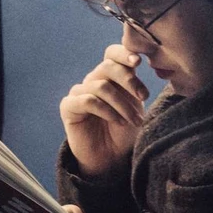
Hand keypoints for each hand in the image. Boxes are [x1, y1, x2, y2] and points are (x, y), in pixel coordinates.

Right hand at [59, 43, 148, 175]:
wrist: (111, 159)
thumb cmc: (126, 132)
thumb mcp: (136, 105)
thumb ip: (134, 83)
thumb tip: (140, 60)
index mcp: (112, 76)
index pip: (113, 54)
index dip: (124, 53)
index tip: (138, 62)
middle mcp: (94, 81)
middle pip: (108, 66)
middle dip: (128, 80)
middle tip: (143, 97)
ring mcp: (80, 92)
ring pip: (101, 86)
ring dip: (122, 104)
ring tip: (134, 121)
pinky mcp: (68, 107)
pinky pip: (87, 100)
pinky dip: (106, 111)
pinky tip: (117, 122)